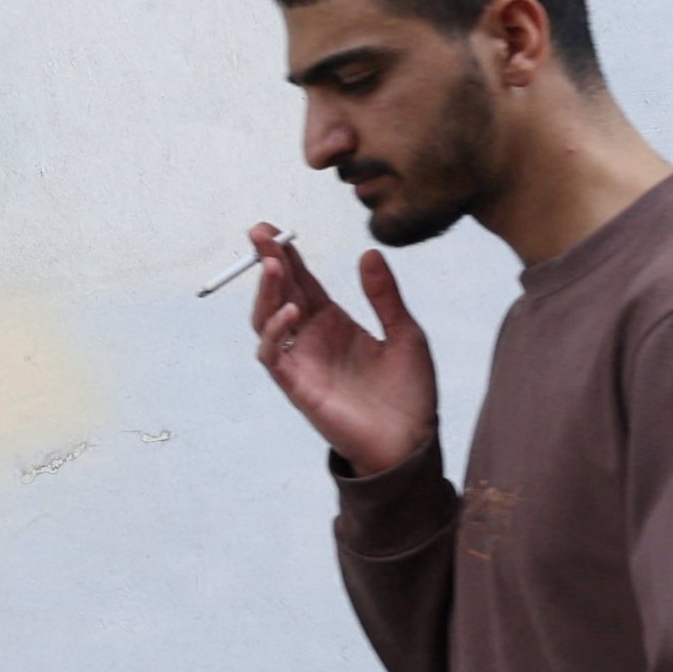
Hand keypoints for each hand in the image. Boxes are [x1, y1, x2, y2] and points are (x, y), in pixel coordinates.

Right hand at [247, 226, 438, 478]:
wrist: (411, 441)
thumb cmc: (410, 393)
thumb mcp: (405, 333)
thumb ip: (384, 296)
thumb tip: (368, 253)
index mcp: (334, 323)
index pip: (303, 282)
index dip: (288, 256)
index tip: (276, 230)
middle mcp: (311, 338)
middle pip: (279, 293)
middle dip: (268, 263)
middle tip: (261, 233)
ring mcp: (300, 361)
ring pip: (266, 319)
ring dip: (266, 292)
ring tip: (275, 265)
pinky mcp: (296, 385)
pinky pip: (272, 355)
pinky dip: (274, 331)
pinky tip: (292, 310)